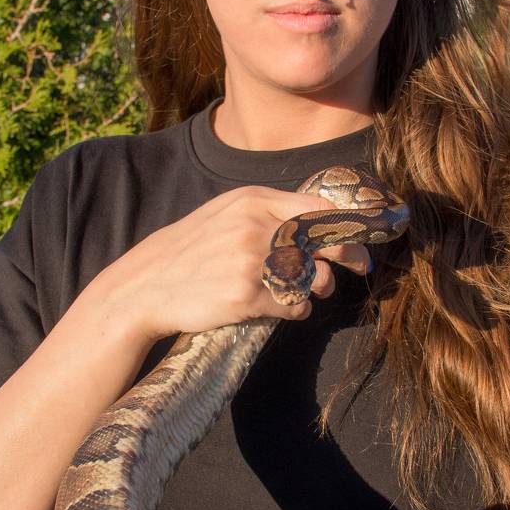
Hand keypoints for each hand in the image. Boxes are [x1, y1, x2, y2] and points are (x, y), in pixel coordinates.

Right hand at [80, 185, 371, 345]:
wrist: (146, 286)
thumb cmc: (190, 251)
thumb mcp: (225, 214)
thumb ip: (267, 211)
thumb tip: (320, 218)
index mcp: (251, 200)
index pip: (318, 208)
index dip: (348, 225)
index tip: (363, 237)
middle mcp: (254, 226)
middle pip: (325, 241)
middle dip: (350, 255)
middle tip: (360, 267)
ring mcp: (250, 261)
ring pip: (313, 276)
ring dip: (320, 286)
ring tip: (314, 291)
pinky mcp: (246, 296)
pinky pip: (293, 305)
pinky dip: (297, 309)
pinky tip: (287, 309)